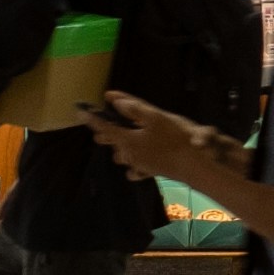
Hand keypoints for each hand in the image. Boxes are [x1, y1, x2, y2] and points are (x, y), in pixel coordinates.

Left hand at [87, 90, 203, 181]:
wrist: (193, 165)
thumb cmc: (174, 137)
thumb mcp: (155, 117)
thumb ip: (133, 109)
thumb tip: (114, 101)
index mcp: (127, 139)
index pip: (104, 127)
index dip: (92, 118)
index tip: (80, 111)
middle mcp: (129, 154)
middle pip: (111, 143)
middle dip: (104, 134)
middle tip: (100, 127)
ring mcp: (138, 165)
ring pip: (121, 157)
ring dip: (119, 149)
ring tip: (120, 142)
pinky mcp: (149, 173)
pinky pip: (134, 171)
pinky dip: (131, 166)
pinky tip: (134, 164)